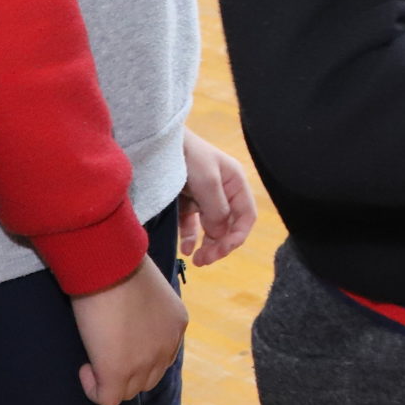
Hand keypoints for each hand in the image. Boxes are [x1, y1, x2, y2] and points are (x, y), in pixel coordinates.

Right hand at [69, 258, 186, 404]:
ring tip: (94, 356)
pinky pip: (108, 399)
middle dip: (127, 371)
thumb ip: (146, 311)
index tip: (119, 341)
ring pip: (129, 391)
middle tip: (105, 350)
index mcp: (177, 324)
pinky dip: (94, 389)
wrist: (109, 265)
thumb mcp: (148, 290)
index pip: (162, 356)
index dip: (140, 355)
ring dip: (110, 380)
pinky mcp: (118, 373)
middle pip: (149, 378)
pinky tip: (86, 368)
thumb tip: (128, 322)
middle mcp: (167, 346)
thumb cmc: (122, 266)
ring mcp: (145, 362)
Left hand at [178, 129, 256, 267]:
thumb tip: (221, 235)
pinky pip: (193, 224)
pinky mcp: (187, 201)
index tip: (221, 251)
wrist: (158, 144)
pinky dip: (191, 237)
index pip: (246, 217)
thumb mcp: (207, 182)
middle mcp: (224, 191)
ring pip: (212, 228)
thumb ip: (217, 210)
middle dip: (220, 245)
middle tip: (203, 261)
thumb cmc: (188, 157)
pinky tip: (185, 248)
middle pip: (229, 225)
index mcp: (236, 183)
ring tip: (196, 260)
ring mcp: (205, 197)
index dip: (237, 236)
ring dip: (207, 245)